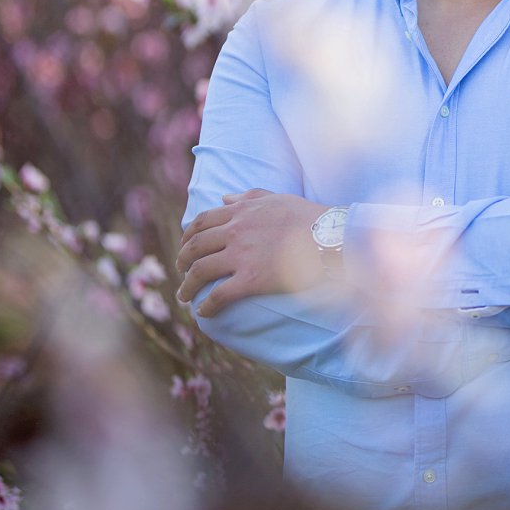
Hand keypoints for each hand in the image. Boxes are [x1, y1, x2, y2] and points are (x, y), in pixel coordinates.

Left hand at [176, 189, 327, 317]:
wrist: (330, 238)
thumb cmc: (309, 218)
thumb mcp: (277, 198)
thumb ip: (247, 196)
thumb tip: (224, 197)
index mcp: (240, 212)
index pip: (201, 223)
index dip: (187, 236)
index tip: (184, 247)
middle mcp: (234, 232)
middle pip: (195, 247)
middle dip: (182, 261)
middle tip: (180, 271)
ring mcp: (241, 257)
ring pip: (200, 272)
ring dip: (187, 286)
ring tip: (184, 296)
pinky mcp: (250, 281)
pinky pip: (219, 295)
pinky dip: (207, 306)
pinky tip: (203, 312)